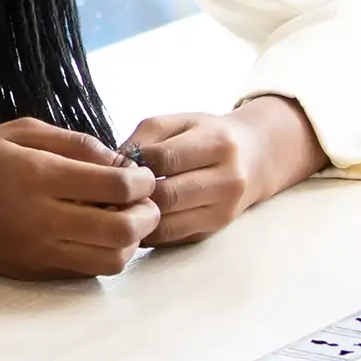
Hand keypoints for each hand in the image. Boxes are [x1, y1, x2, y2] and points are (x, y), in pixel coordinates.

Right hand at [0, 121, 159, 278]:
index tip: (142, 175)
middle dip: (147, 215)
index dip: (142, 180)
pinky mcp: (32, 272)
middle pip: (123, 230)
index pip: (116, 185)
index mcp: (39, 176)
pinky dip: (103, 255)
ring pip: (110, 260)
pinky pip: (85, 272)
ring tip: (124, 222)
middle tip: (145, 202)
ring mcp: (38, 251)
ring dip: (130, 242)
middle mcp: (42, 218)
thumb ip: (72, 142)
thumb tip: (117, 160)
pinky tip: (96, 235)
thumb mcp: (17, 132)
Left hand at [127, 95, 325, 246]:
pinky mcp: (214, 230)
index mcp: (217, 144)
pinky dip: (147, 230)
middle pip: (167, 194)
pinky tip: (134, 217)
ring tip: (115, 206)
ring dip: (137, 216)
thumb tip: (110, 165)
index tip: (111, 165)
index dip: (133, 163)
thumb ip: (144, 138)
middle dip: (132, 194)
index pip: (165, 158)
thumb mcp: (178, 123)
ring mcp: (224, 210)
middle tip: (106, 191)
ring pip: (169, 222)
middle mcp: (227, 180)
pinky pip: (173, 237)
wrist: (254, 158)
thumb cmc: (205, 135)